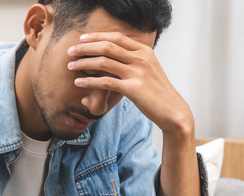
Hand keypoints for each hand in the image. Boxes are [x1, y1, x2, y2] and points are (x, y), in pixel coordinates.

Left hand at [67, 32, 193, 136]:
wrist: (172, 110)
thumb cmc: (158, 92)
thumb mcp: (149, 70)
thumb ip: (135, 60)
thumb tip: (117, 56)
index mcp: (144, 51)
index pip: (117, 37)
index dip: (97, 36)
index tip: (82, 39)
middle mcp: (141, 58)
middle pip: (107, 46)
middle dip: (85, 48)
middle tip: (71, 52)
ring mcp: (138, 73)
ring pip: (104, 62)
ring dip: (84, 63)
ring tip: (71, 67)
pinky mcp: (133, 89)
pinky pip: (105, 82)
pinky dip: (89, 81)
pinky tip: (79, 82)